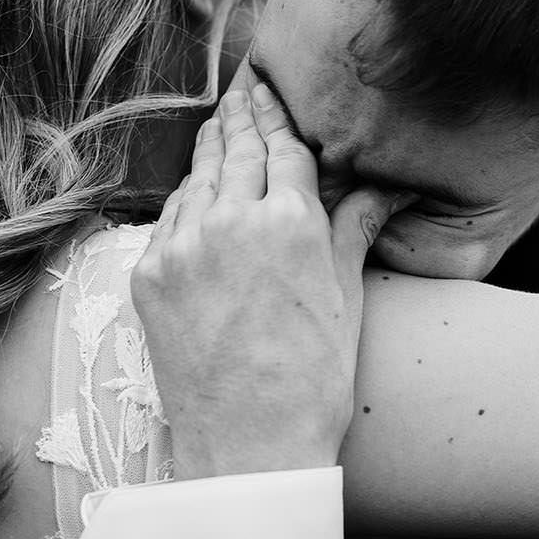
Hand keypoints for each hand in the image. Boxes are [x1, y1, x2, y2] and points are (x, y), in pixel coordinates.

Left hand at [131, 78, 406, 480]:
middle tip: (244, 91)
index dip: (280, 118)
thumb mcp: (345, 297)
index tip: (271, 91)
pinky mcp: (149, 276)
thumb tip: (389, 187)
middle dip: (244, 119)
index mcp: (291, 222)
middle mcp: (231, 221)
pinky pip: (168, 219)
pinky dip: (185, 199)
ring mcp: (183, 247)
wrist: (251, 448)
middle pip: (238, 152)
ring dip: (212, 150)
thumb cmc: (314, 382)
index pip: (285, 149)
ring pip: (198, 179)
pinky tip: (194, 189)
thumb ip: (354, 229)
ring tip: (220, 123)